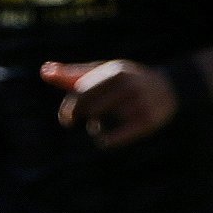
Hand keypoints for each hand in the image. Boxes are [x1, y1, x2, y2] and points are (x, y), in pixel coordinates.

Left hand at [44, 59, 178, 148]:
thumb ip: (73, 74)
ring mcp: (139, 104)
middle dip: (80, 116)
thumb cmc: (126, 80)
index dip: (71, 108)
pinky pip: (118, 136)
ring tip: (97, 127)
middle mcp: (128, 86)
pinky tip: (104, 141)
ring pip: (104, 122)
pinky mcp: (148, 121)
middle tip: (77, 121)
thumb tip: (43, 71)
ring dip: (95, 128)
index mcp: (115, 72)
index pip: (84, 92)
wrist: (169, 88)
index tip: (67, 119)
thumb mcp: (102, 73)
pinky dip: (106, 141)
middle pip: (91, 107)